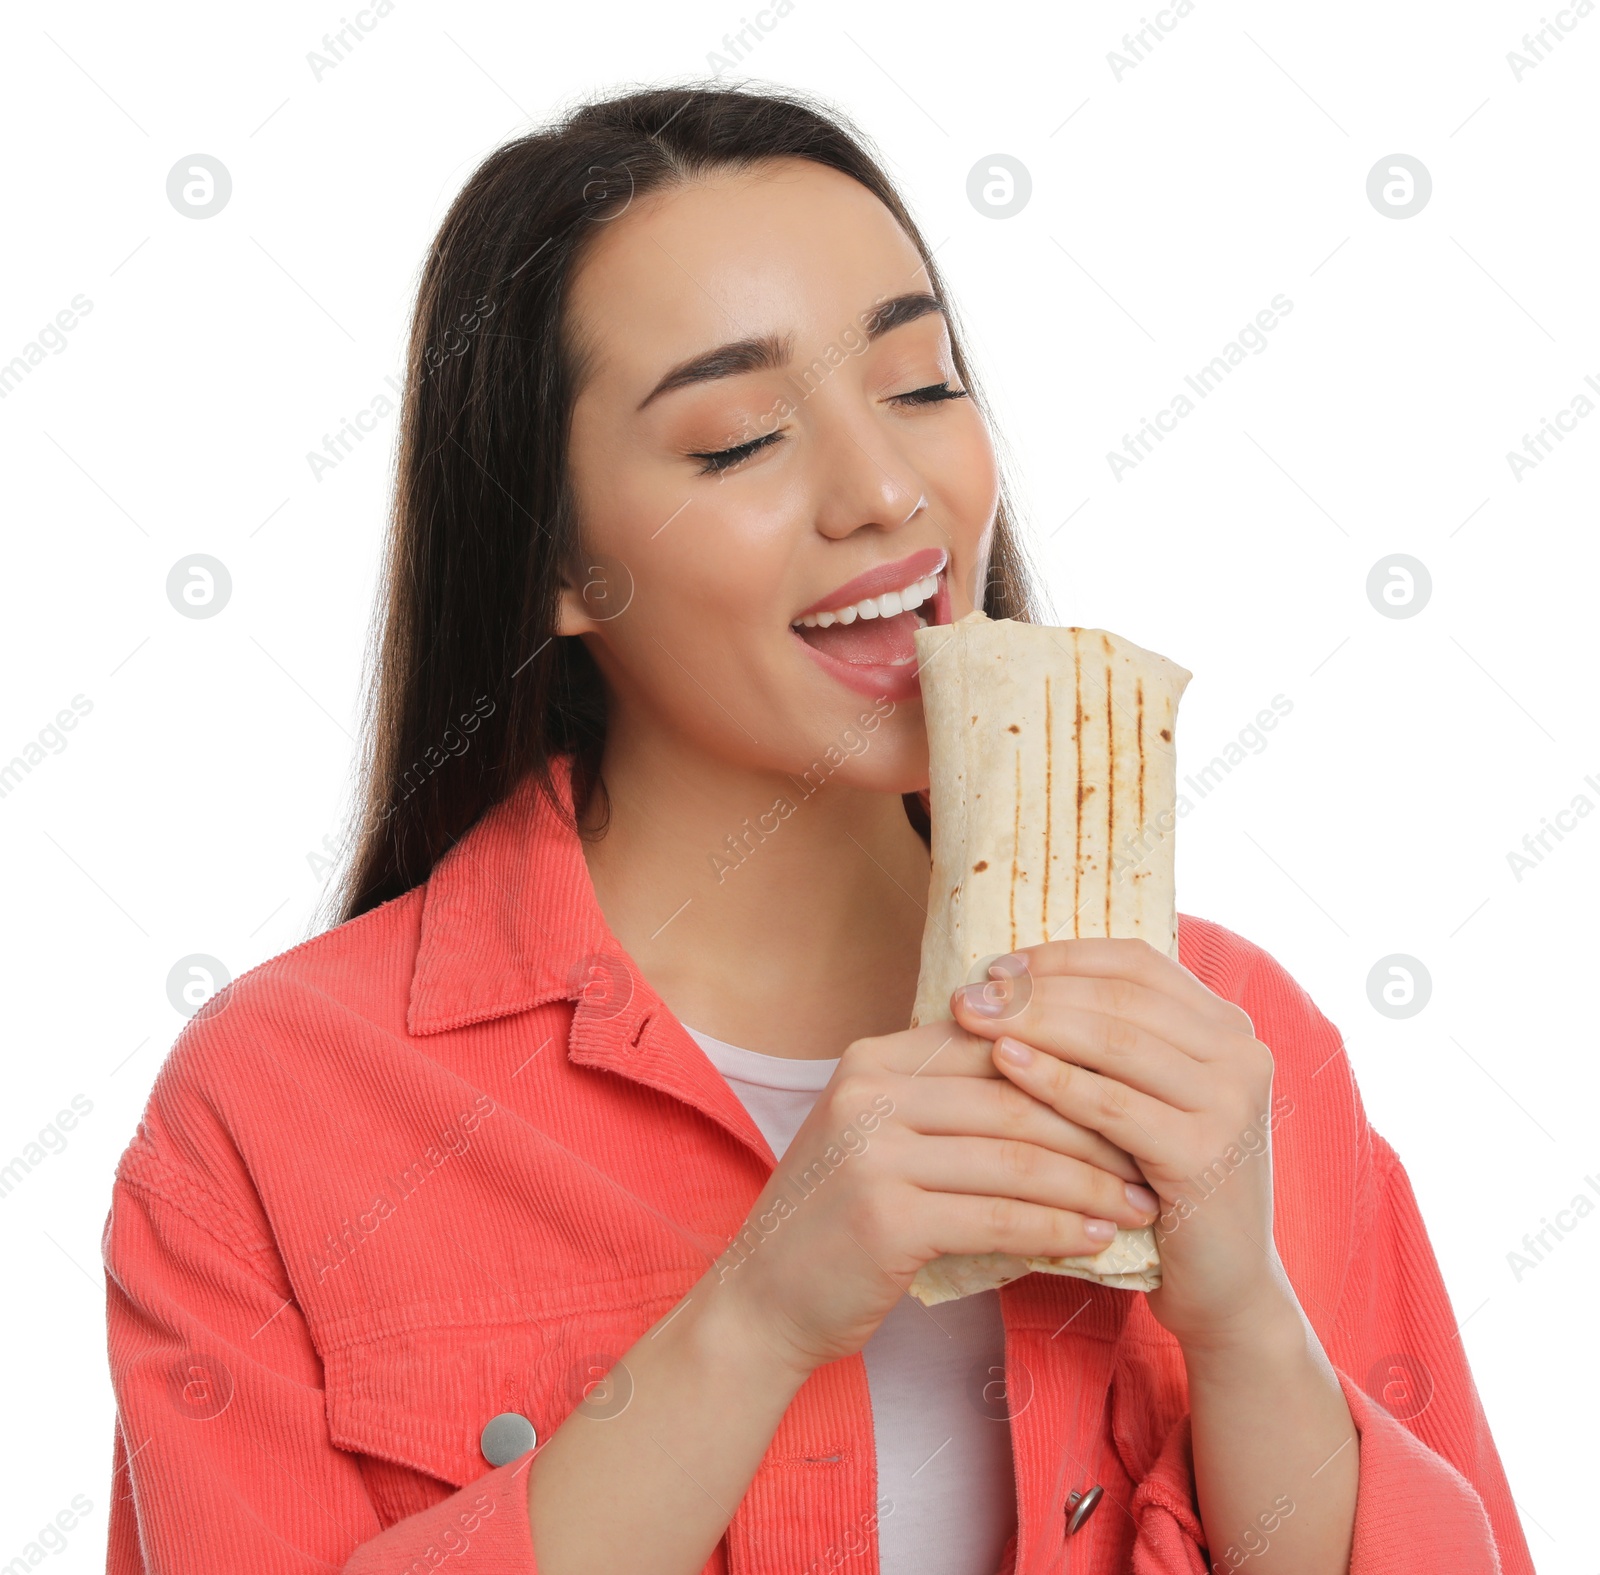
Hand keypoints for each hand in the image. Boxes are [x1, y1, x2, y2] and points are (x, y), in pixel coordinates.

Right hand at [716, 1015, 1162, 1376]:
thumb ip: (946, 1099)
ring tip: (1139, 1203)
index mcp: (874, 1059)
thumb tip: (1057, 1076)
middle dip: (1095, 1126)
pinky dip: (1056, 1229)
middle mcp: (869, 1091)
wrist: (764, 1298)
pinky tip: (1095, 1240)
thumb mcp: (882, 1134)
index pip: (994, 1043)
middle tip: (1153, 1151)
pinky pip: (998, 1217)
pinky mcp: (884, 1218)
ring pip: (1015, 1157)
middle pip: (1013, 1096)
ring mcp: (872, 1153)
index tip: (1128, 1094)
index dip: (1068, 1066)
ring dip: (1090, 1184)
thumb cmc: (839, 1217)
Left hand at [948, 938, 1292, 1349]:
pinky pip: (1112, 1105)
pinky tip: (1004, 1064)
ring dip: (1034, 1024)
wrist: (1222, 1285)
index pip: (1134, 962)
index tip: (996, 968)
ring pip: (1115, 1042)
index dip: (1060, 958)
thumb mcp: (1143, 1096)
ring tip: (973, 1020)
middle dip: (1036, 990)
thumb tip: (1006, 982)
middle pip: (1120, 996)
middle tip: (969, 993)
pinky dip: (1053, 1079)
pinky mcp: (1206, 1154)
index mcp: (1226, 1026)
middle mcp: (1241, 1052)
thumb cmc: (1160, 1181)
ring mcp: (1231, 1102)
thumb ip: (1104, 1039)